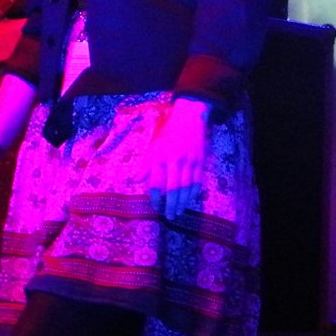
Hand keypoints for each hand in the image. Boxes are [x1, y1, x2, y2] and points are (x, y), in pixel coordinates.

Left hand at [145, 97, 210, 220]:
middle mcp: (174, 162)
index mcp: (160, 158)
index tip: (155, 207)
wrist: (189, 120)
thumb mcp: (152, 147)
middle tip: (169, 216)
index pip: (156, 183)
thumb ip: (145, 165)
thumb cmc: (167, 134)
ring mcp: (189, 162)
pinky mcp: (200, 162)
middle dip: (171, 205)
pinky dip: (194, 193)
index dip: (155, 198)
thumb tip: (135, 181)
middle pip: (173, 189)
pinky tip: (190, 200)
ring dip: (183, 202)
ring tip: (179, 212)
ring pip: (187, 187)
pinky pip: (198, 181)